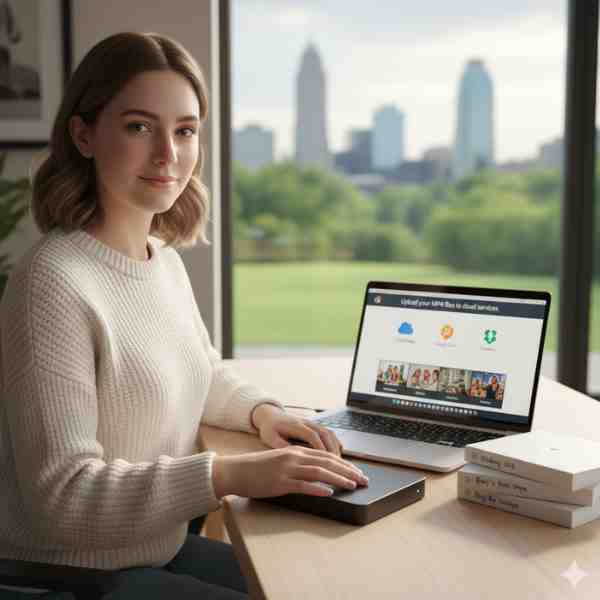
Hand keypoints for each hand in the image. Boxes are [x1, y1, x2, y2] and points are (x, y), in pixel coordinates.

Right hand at [212, 446, 368, 498]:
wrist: (235, 470)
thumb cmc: (257, 468)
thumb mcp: (281, 461)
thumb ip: (298, 464)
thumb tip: (318, 475)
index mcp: (295, 451)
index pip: (326, 456)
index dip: (344, 464)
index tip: (357, 472)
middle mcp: (294, 457)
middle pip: (327, 462)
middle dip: (348, 471)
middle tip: (363, 480)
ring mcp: (287, 469)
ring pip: (319, 472)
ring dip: (338, 479)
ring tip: (352, 485)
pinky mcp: (279, 482)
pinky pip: (302, 485)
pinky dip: (317, 488)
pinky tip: (329, 492)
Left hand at [251, 404, 342, 455]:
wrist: (271, 415)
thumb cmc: (270, 429)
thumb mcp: (270, 438)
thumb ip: (281, 446)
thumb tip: (294, 457)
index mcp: (296, 426)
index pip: (312, 436)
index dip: (320, 448)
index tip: (325, 462)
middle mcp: (307, 423)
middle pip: (325, 434)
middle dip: (333, 450)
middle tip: (337, 466)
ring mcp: (313, 424)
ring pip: (330, 434)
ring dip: (336, 448)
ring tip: (339, 464)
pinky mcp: (315, 427)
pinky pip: (329, 434)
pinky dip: (336, 444)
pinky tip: (338, 456)